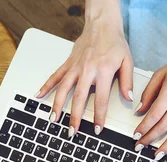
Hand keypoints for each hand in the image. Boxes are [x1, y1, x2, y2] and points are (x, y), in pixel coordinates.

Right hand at [36, 10, 132, 136]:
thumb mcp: (127, 61)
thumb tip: (128, 98)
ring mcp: (75, 67)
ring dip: (58, 106)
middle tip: (72, 132)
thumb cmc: (115, 43)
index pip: (101, 100)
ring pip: (64, 89)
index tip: (97, 129)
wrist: (102, 25)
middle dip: (75, 117)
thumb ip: (128, 81)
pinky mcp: (68, 63)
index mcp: (104, 72)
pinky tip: (38, 95)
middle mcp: (87, 70)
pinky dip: (46, 86)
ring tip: (54, 120)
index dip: (99, 116)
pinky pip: (55, 76)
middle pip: (79, 98)